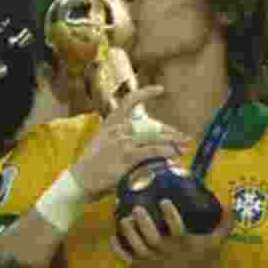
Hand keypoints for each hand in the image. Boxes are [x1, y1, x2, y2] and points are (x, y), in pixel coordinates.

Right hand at [71, 86, 190, 199]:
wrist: (81, 179)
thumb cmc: (92, 163)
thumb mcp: (102, 141)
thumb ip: (119, 135)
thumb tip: (139, 137)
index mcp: (111, 123)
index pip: (129, 101)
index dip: (145, 93)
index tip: (160, 89)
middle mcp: (117, 130)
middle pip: (150, 126)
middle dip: (170, 132)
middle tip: (185, 137)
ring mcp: (122, 143)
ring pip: (154, 139)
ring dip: (173, 143)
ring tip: (186, 146)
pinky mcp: (126, 157)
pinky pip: (151, 152)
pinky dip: (165, 152)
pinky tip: (175, 153)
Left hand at [111, 200, 234, 267]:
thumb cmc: (202, 260)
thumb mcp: (215, 242)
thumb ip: (224, 224)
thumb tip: (233, 205)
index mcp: (183, 243)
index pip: (176, 228)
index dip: (170, 214)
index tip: (164, 201)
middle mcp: (166, 252)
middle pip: (152, 238)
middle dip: (144, 223)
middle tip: (137, 209)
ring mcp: (153, 261)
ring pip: (138, 247)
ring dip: (129, 234)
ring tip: (124, 220)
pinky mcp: (144, 267)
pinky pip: (128, 260)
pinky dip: (119, 250)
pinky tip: (112, 238)